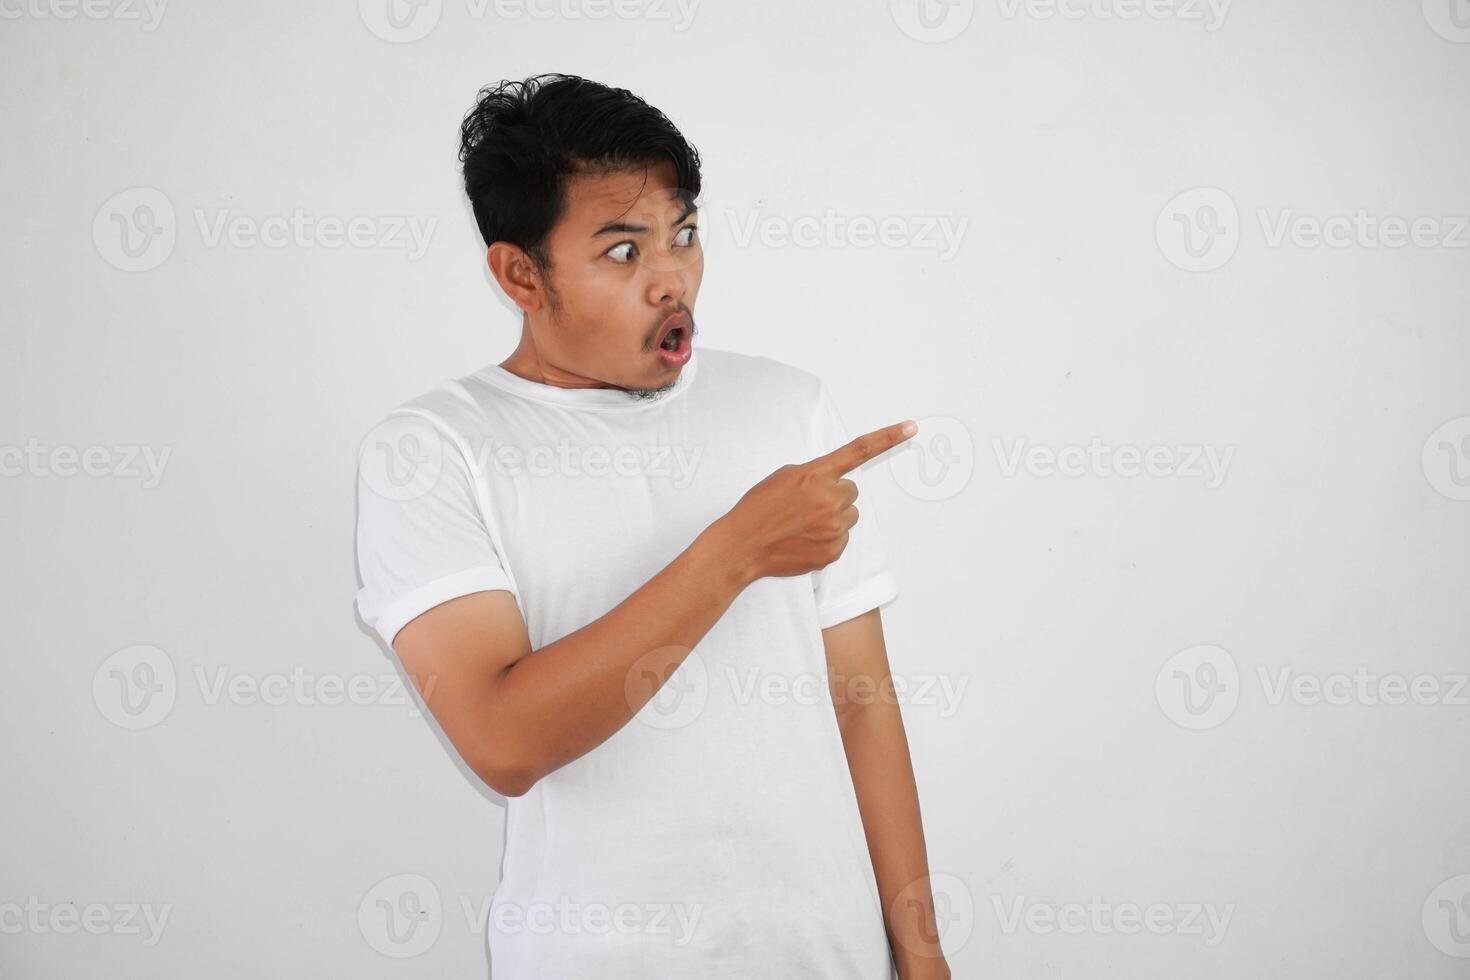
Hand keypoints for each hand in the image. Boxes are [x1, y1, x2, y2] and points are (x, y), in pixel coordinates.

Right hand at [717, 419, 916, 582]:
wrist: (743, 545)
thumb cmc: (759, 508)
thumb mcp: (784, 477)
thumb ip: (815, 475)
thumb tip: (835, 482)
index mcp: (816, 474)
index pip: (859, 450)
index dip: (888, 437)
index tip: (911, 427)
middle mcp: (830, 499)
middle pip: (851, 491)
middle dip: (834, 496)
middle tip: (807, 505)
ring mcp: (833, 527)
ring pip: (849, 515)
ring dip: (832, 517)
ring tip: (803, 524)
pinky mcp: (833, 551)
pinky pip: (842, 539)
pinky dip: (827, 539)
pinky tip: (804, 539)